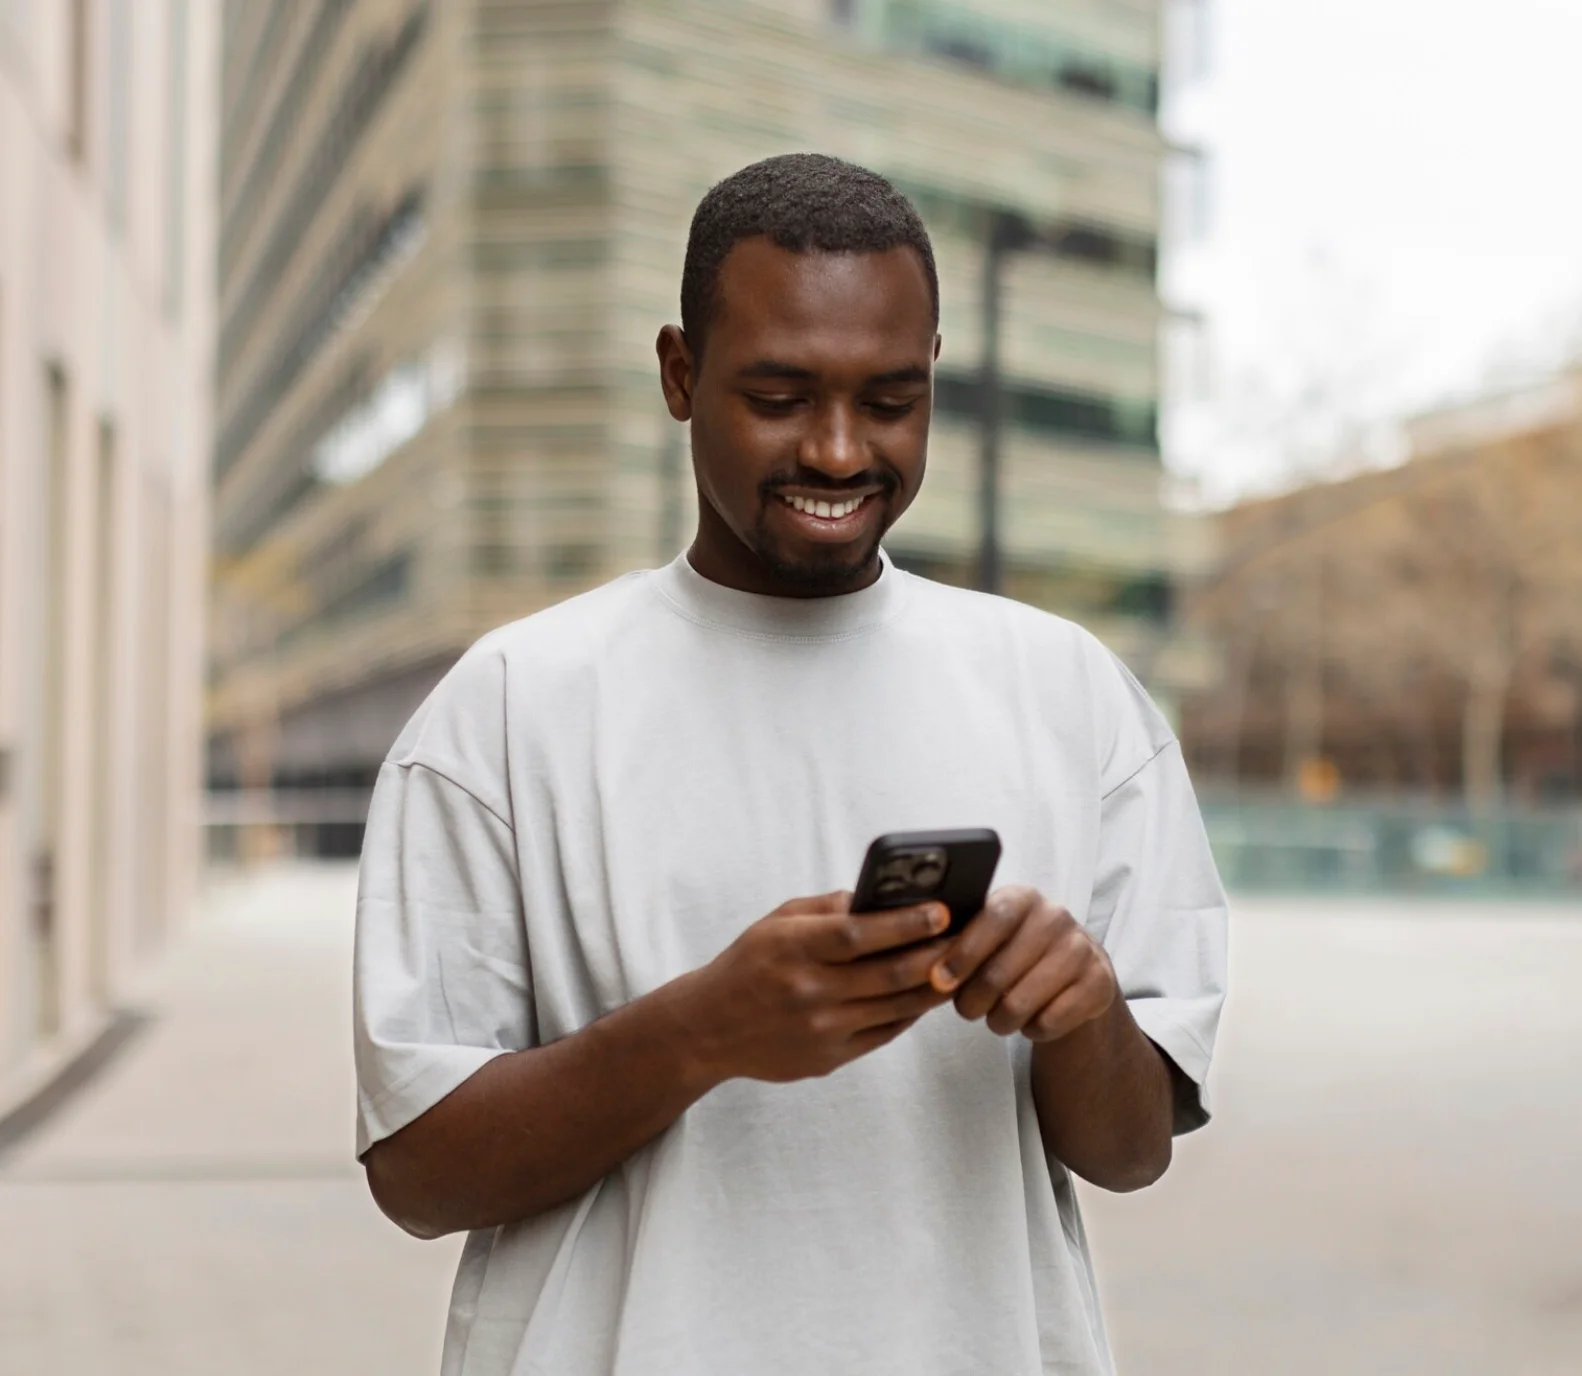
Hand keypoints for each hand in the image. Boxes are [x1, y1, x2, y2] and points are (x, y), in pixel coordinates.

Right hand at [679, 892, 954, 1084]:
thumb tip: (883, 897)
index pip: (859, 934)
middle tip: (969, 936)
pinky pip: (885, 1033)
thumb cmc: (749, 964)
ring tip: (961, 964)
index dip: (905, 923)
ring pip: (897, 1007)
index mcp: (794, 949)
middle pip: (889, 974)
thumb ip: (828, 908)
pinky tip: (928, 993)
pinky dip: (912, 1012)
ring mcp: (821, 1029)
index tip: (942, 911)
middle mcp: (809, 991)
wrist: (709, 1028)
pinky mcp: (829, 1058)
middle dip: (936, 953)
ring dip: (935, 986)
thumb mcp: (777, 922)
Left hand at [928, 886, 1116, 1041]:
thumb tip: (931, 973)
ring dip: (999, 1021)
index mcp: (1022, 898)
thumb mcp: (989, 939)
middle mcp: (1055, 916)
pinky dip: (1033, 1030)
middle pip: (999, 971)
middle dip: (972, 1001)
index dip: (963, 952)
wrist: (1075, 975)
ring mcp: (1082, 949)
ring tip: (997, 1018)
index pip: (992, 919)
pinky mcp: (1100, 984)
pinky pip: (1050, 1021)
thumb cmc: (1015, 955)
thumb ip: (959, 945)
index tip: (940, 979)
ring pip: (1020, 1003)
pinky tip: (1032, 1020)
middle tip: (967, 1010)